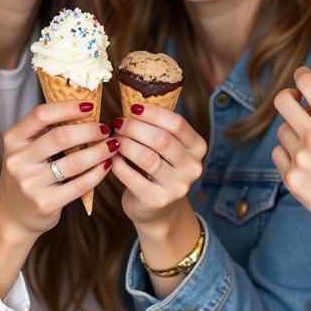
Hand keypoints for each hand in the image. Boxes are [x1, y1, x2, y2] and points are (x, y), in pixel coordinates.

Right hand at [0, 100, 113, 240]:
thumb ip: (46, 131)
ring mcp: (30, 184)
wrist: (12, 216)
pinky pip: (79, 185)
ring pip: (74, 162)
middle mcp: (18, 161)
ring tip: (112, 145)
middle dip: (89, 130)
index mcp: (13, 140)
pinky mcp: (45, 203)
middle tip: (105, 129)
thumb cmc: (27, 174)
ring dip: (99, 151)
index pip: (41, 115)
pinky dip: (97, 173)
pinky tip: (106, 165)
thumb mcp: (26, 149)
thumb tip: (85, 109)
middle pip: (60, 137)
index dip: (68, 107)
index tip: (90, 105)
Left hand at [110, 102, 205, 229]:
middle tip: (117, 123)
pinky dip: (118, 164)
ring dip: (124, 144)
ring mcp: (177, 186)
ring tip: (114, 140)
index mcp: (197, 147)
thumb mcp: (165, 147)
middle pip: (161, 139)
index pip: (177, 123)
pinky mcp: (157, 200)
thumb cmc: (157, 168)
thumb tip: (131, 101)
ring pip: (146, 157)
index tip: (133, 107)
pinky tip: (112, 158)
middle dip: (134, 127)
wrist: (157, 209)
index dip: (152, 113)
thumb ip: (157, 127)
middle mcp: (192, 167)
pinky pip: (131, 176)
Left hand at [272, 66, 310, 279]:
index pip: (307, 83)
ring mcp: (301, 160)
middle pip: (282, 102)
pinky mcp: (291, 179)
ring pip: (282, 130)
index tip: (303, 77)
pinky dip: (289, 155)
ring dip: (293, 131)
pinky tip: (308, 163)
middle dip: (289, 98)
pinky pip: (278, 154)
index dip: (302, 75)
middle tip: (298, 102)